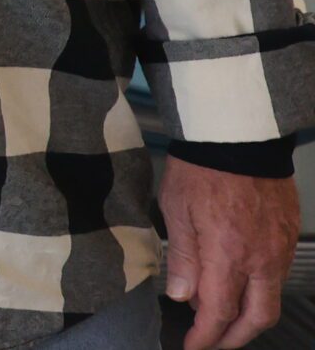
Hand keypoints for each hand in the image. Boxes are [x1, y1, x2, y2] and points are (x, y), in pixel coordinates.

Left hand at [162, 155, 297, 348]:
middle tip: (212, 342)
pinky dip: (260, 289)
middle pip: (256, 317)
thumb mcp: (176, 210)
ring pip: (270, 299)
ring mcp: (279, 248)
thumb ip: (181, 257)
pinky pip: (277, 274)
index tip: (192, 347)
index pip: (219, 313)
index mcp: (228, 254)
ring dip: (248, 316)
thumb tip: (181, 296)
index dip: (205, 337)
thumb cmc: (202, 167)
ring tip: (222, 317)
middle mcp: (261, 258)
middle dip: (234, 338)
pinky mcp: (288, 235)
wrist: (240, 135)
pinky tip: (240, 283)